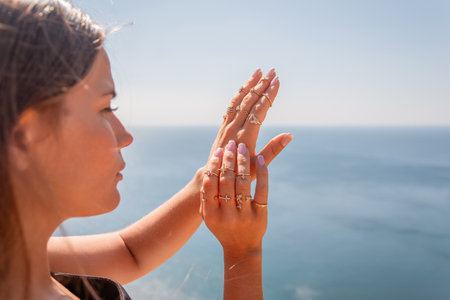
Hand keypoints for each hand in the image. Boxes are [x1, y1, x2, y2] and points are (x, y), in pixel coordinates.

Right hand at [200, 140, 267, 255]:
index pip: (210, 185)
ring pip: (243, 182)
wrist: (241, 248)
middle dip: (229, 159)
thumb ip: (205, 197)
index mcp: (211, 214)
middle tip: (231, 144)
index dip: (214, 166)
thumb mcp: (208, 216)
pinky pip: (262, 189)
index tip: (218, 151)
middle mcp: (227, 215)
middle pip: (227, 180)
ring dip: (243, 161)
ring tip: (243, 148)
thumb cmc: (222, 227)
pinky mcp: (261, 214)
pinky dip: (263, 172)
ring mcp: (245, 215)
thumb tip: (209, 169)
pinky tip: (261, 158)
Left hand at [208, 68, 292, 180]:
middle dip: (261, 84)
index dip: (268, 95)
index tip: (277, 82)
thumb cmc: (239, 175)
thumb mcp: (259, 166)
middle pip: (249, 101)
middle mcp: (235, 128)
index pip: (259, 110)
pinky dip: (240, 93)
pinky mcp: (223, 126)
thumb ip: (274, 150)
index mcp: (245, 137)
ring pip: (239, 100)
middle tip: (272, 71)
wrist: (215, 176)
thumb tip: (289, 135)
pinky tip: (246, 86)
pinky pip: (232, 105)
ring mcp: (227, 125)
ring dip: (249, 84)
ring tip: (258, 72)